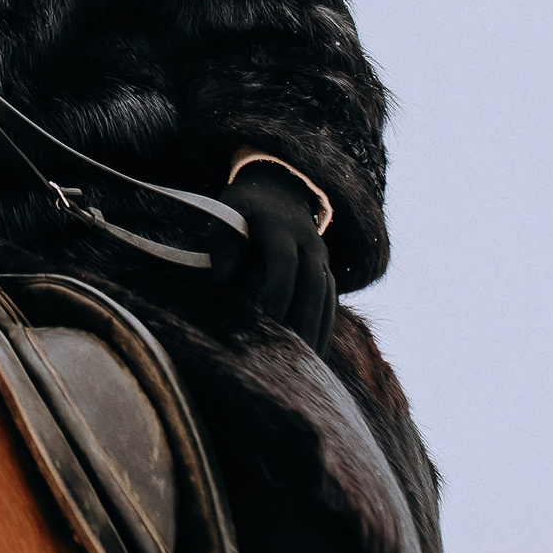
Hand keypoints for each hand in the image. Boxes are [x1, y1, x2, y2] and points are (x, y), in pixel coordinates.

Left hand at [221, 161, 335, 350]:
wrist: (281, 188)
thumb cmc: (246, 205)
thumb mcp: (230, 210)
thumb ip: (224, 240)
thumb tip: (222, 278)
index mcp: (281, 229)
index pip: (284, 262)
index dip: (280, 289)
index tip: (271, 318)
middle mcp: (308, 244)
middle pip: (313, 285)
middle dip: (305, 319)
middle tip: (295, 353)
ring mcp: (321, 257)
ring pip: (327, 296)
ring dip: (320, 328)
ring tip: (311, 363)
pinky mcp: (325, 270)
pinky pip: (331, 300)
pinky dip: (325, 325)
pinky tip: (318, 352)